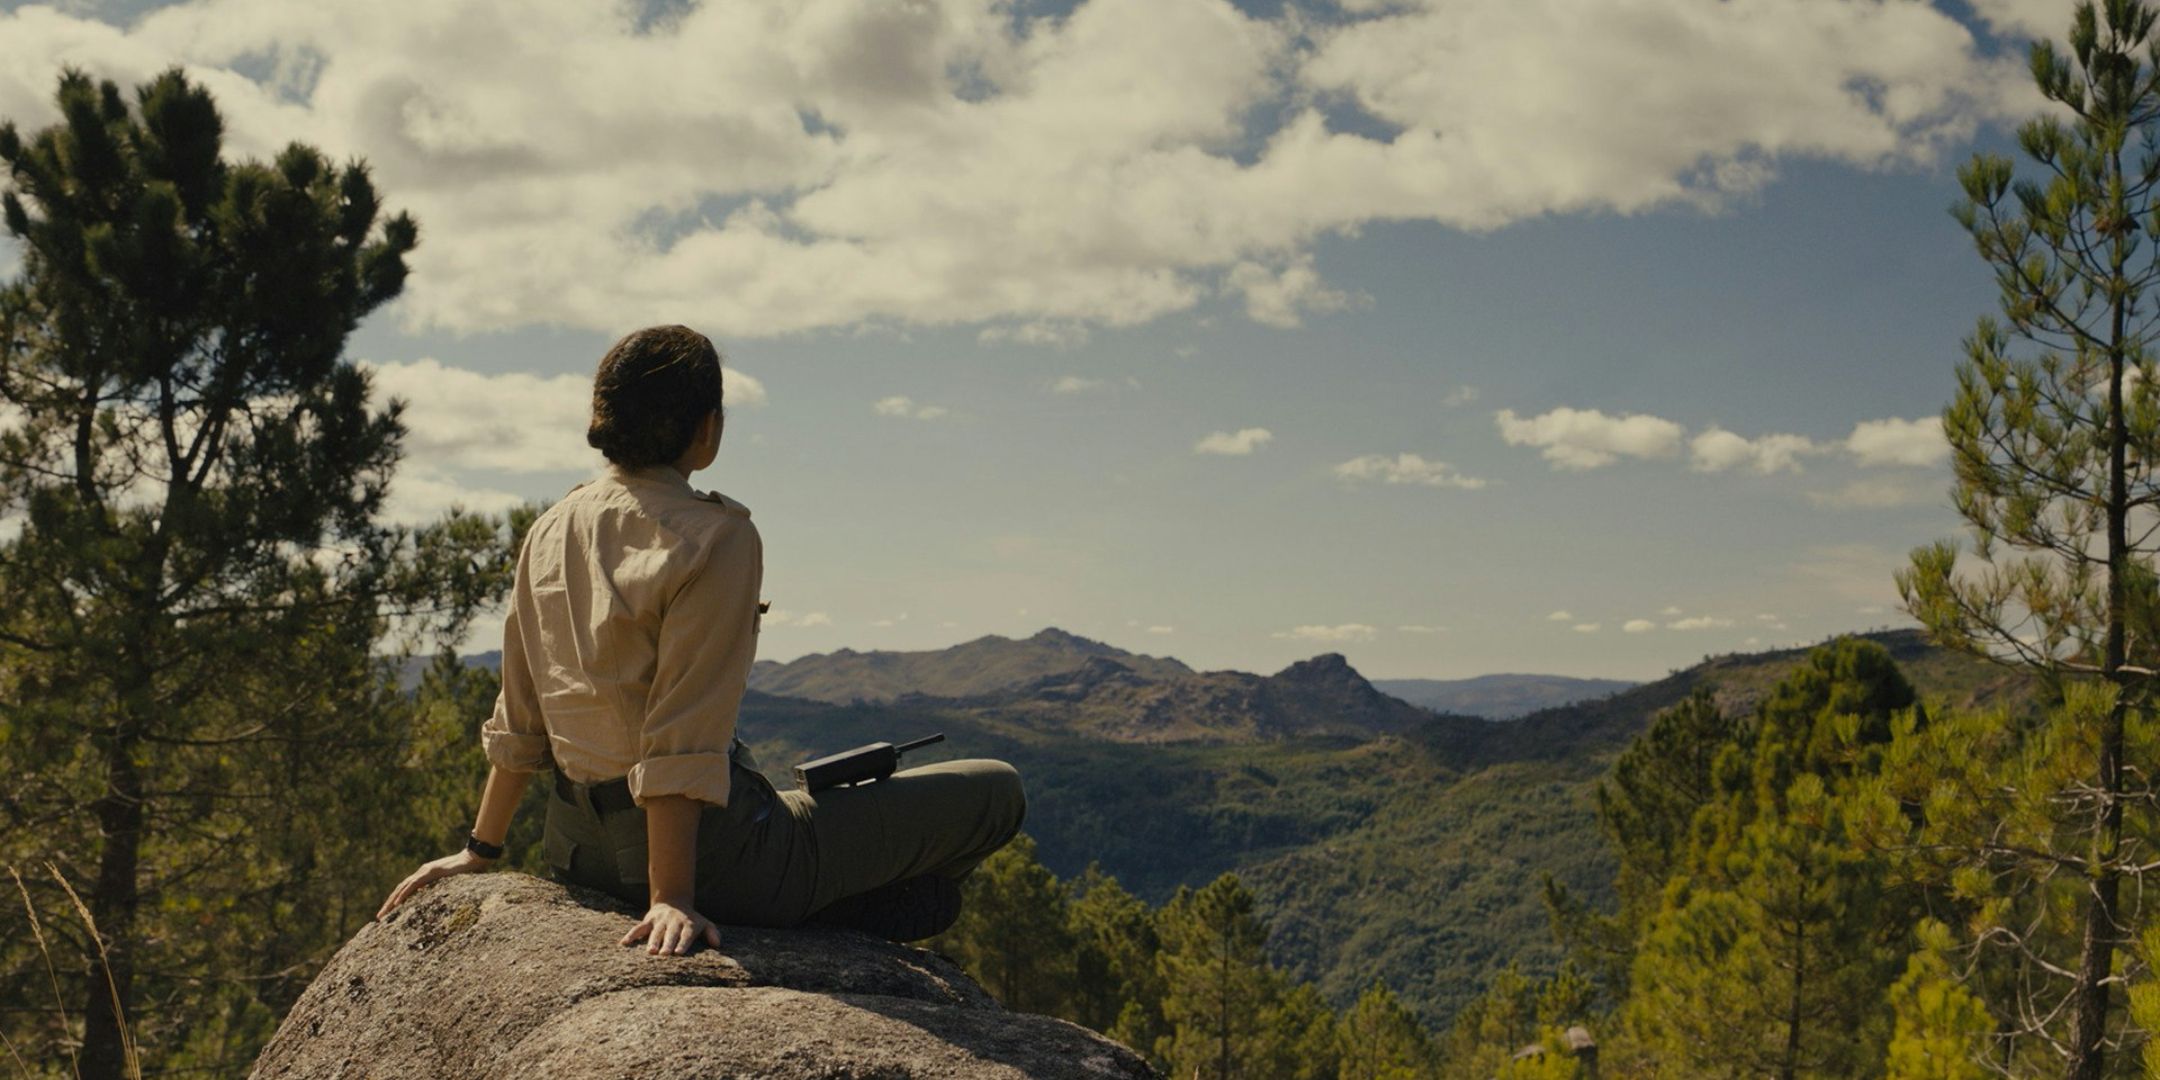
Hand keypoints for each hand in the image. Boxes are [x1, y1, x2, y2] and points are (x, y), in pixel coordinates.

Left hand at [377, 850, 491, 919]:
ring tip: (383, 914)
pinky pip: (413, 885)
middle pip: (400, 889)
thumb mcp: (451, 883)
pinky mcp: (429, 872)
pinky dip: (403, 895)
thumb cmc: (466, 871)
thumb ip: (442, 888)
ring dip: (391, 901)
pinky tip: (396, 904)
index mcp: (425, 875)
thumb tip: (438, 901)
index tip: (388, 913)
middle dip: (388, 904)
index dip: (396, 900)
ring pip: (402, 888)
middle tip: (379, 917)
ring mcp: (424, 871)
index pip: (406, 889)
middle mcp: (421, 872)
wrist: (473, 858)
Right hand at [621, 899, 720, 955]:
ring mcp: (660, 921)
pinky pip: (639, 928)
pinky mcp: (649, 920)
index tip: (679, 953)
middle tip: (665, 954)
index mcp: (688, 924)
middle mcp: (674, 922)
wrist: (674, 901)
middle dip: (667, 943)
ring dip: (652, 941)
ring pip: (655, 932)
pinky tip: (624, 943)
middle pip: (670, 934)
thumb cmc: (691, 920)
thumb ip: (712, 933)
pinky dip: (631, 935)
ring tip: (650, 952)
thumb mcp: (704, 923)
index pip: (686, 935)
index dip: (683, 943)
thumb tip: (717, 944)